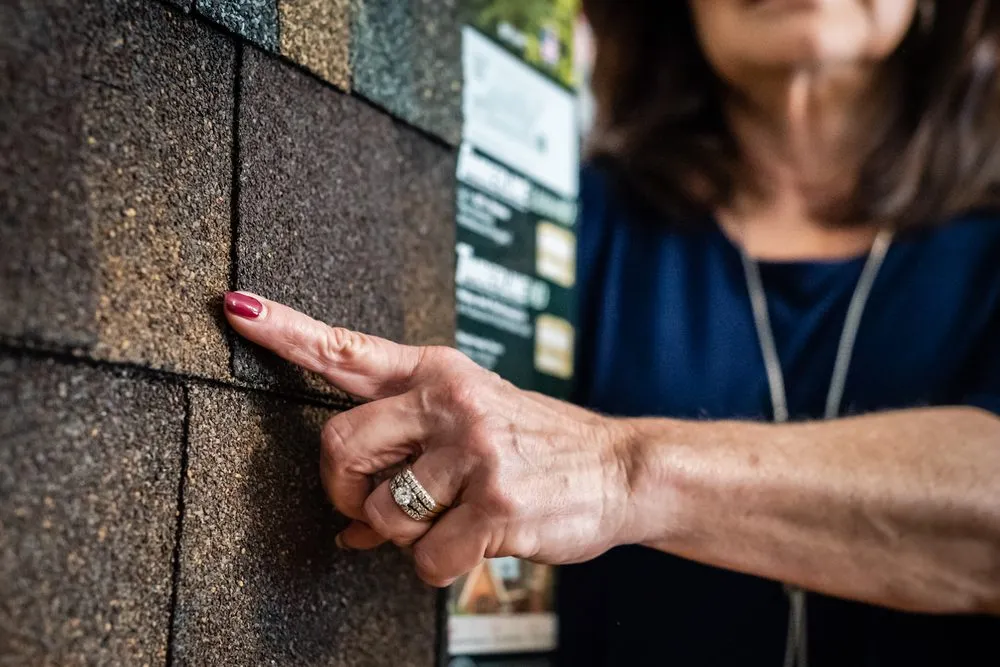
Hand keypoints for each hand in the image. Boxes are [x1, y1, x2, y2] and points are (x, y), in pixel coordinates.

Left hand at [223, 292, 635, 585]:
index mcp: (438, 373)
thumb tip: (348, 531)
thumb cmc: (538, 446)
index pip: (348, 348)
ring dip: (406, 535)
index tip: (237, 308)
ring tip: (450, 518)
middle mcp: (451, 401)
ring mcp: (474, 451)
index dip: (285, 330)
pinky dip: (439, 567)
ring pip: (381, 515)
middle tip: (365, 507)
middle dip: (342, 493)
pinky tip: (474, 542)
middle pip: (339, 446)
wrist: (619, 467)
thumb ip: (404, 461)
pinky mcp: (496, 504)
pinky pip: (426, 559)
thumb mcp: (474, 423)